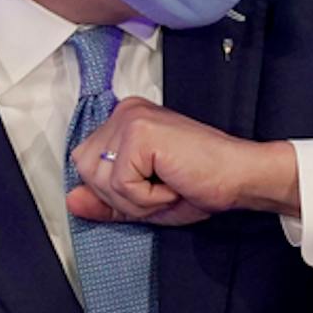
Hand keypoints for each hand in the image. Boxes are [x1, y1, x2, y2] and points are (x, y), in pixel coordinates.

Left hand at [65, 97, 298, 225]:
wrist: (241, 178)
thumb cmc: (203, 184)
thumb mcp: (144, 200)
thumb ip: (107, 200)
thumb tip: (72, 200)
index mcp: (125, 120)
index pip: (86, 164)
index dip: (116, 190)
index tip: (155, 185)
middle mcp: (124, 112)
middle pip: (86, 170)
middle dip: (121, 195)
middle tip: (162, 188)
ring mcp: (131, 118)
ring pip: (100, 179)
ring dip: (135, 199)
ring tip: (168, 185)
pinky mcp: (140, 132)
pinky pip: (121, 184)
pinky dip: (147, 198)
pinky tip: (173, 183)